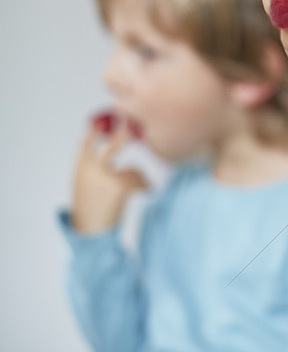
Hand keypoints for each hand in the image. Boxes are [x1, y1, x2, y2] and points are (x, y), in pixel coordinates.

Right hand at [70, 118, 147, 233]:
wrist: (91, 231)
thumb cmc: (91, 207)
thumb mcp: (87, 183)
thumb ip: (97, 167)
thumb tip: (121, 147)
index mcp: (80, 167)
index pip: (86, 142)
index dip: (97, 130)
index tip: (105, 120)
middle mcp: (91, 168)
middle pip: (114, 145)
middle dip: (124, 134)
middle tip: (129, 123)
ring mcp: (106, 176)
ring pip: (132, 170)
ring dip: (134, 180)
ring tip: (122, 197)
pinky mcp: (121, 185)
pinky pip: (140, 181)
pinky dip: (143, 188)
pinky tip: (134, 200)